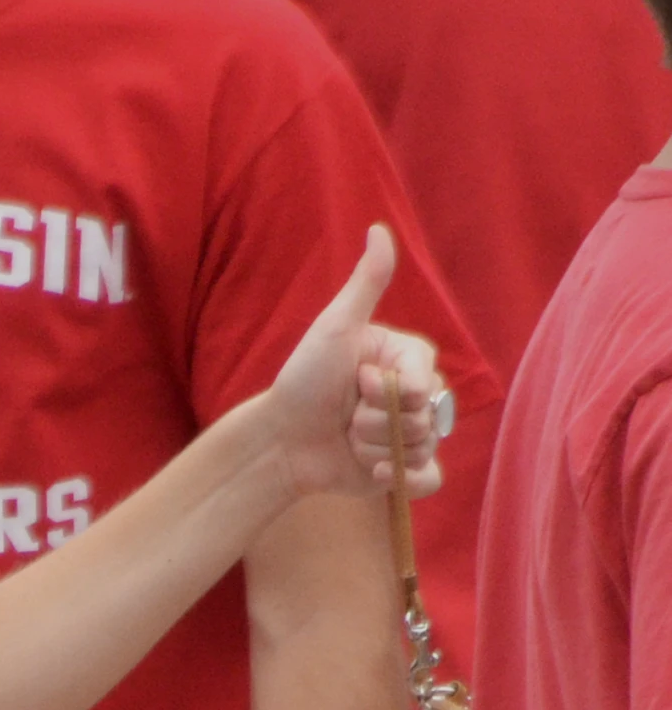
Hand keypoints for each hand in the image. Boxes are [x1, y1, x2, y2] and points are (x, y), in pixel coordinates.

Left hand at [263, 224, 447, 503]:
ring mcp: (410, 431)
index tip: (357, 382)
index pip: (423, 380)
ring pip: (423, 446)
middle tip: (347, 414)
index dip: (389, 389)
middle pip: (426, 416)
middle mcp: (414, 394)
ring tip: (347, 438)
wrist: (280, 439)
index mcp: (407, 358)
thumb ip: (365, 283)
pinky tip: (376, 473)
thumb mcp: (335, 327)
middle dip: (379, 420)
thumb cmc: (303, 379)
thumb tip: (378, 229)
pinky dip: (407, 479)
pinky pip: (429, 478)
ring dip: (377, 445)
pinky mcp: (402, 467)